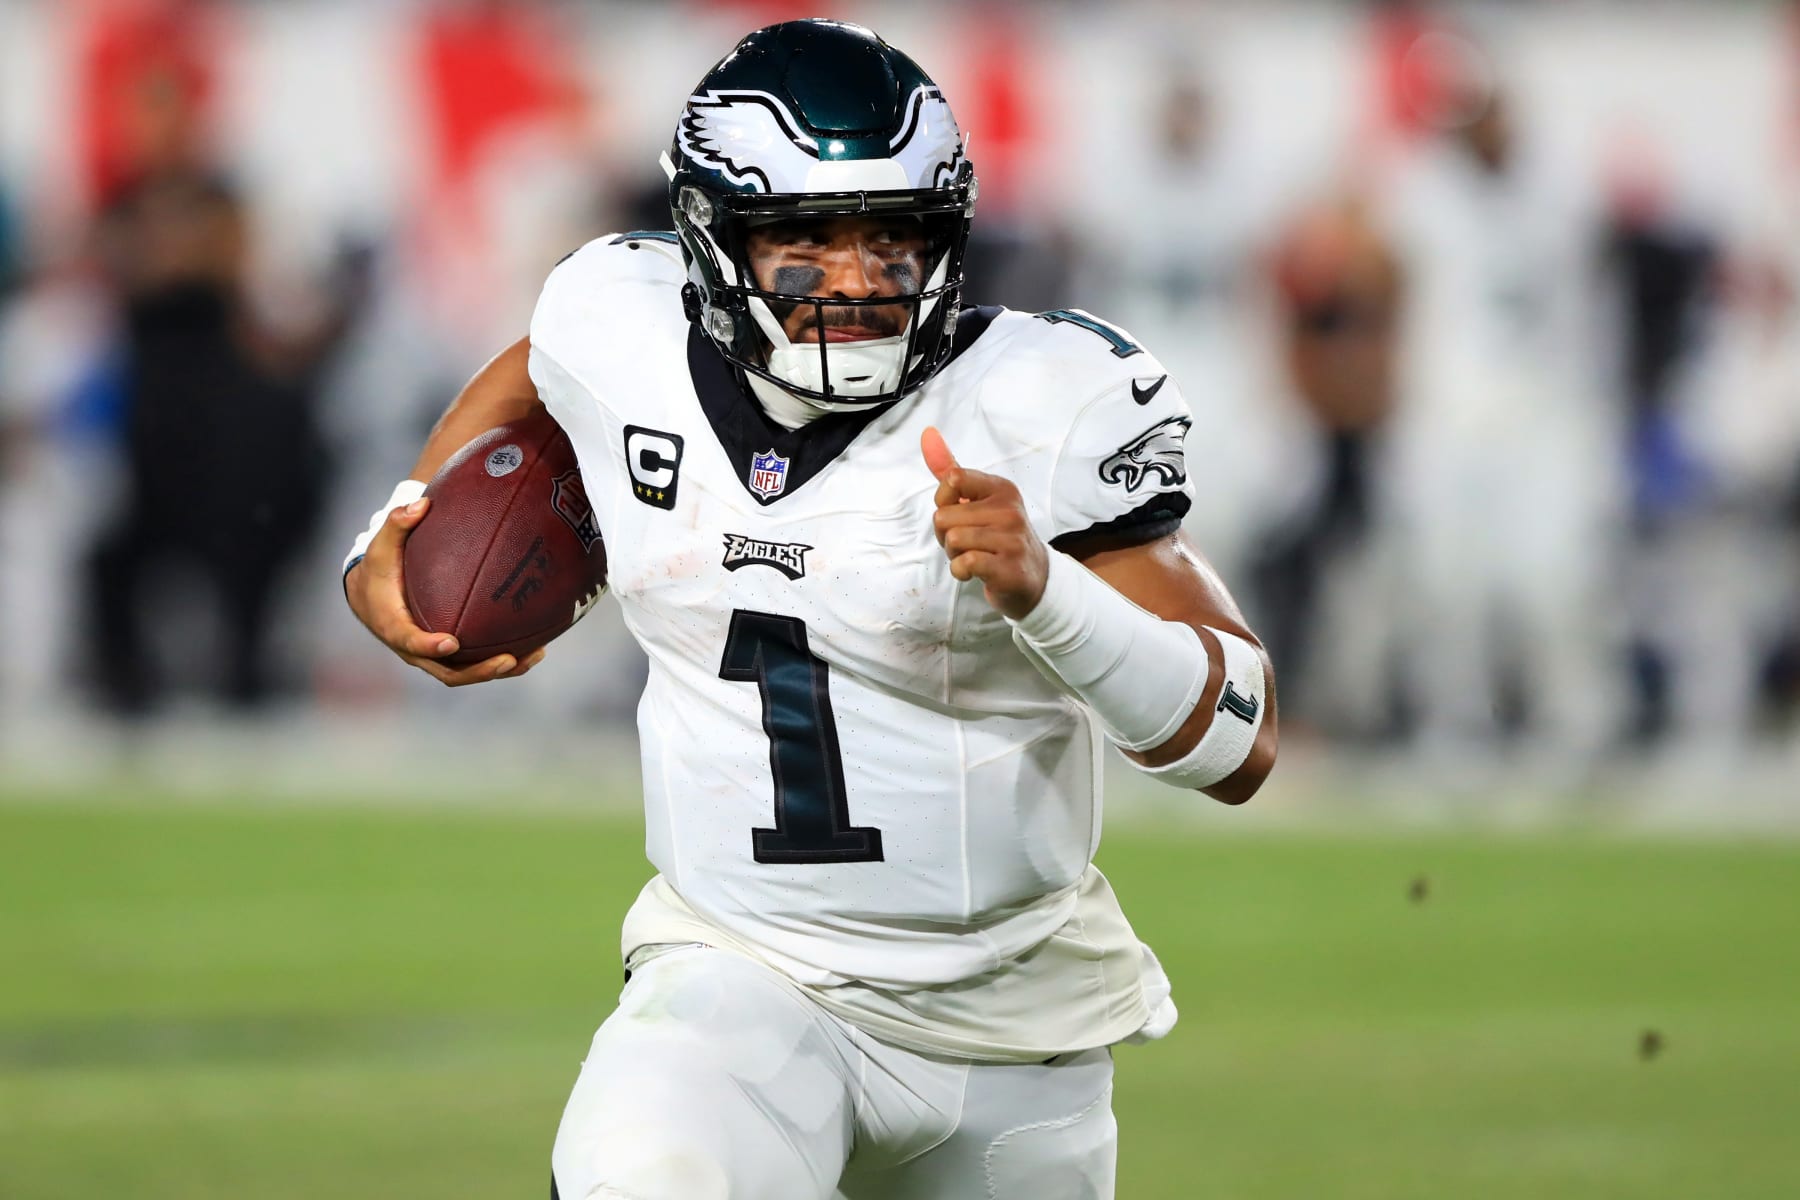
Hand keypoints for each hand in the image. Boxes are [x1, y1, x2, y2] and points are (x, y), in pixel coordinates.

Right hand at [344, 496, 544, 685]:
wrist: (369, 595)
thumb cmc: (379, 568)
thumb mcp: (382, 545)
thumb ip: (398, 523)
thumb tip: (421, 504)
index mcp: (393, 625)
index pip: (409, 641)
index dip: (429, 645)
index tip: (452, 642)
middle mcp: (413, 649)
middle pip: (446, 671)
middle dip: (477, 671)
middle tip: (507, 659)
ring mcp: (431, 656)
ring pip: (465, 673)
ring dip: (499, 671)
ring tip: (534, 657)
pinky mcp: (447, 655)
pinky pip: (474, 664)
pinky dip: (502, 662)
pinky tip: (535, 649)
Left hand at [921, 426, 1049, 620]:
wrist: (1032, 577)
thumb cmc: (996, 536)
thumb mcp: (976, 499)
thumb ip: (949, 469)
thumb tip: (927, 433)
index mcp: (1000, 488)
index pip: (953, 479)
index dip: (943, 502)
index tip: (960, 514)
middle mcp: (1009, 509)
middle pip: (944, 516)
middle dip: (945, 535)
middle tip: (968, 543)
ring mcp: (1011, 538)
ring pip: (953, 539)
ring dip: (953, 554)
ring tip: (973, 556)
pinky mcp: (1009, 567)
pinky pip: (965, 563)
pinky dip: (960, 571)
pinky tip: (974, 572)